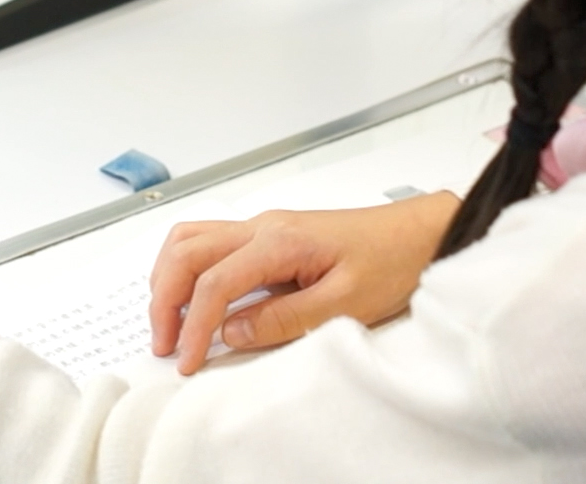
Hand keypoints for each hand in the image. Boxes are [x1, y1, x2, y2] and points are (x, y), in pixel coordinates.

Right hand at [147, 192, 458, 374]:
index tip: (189, 361)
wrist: (421, 233)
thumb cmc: (392, 261)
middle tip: (166, 343)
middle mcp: (263, 225)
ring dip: (169, 278)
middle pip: (186, 251)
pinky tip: (195, 297)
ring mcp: (263, 225)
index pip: (215, 282)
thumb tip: (231, 332)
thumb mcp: (345, 303)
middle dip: (165, 299)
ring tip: (172, 321)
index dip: (195, 326)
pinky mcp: (269, 233)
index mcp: (279, 240)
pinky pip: (209, 241)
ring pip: (190, 238)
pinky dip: (188, 267)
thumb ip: (284, 319)